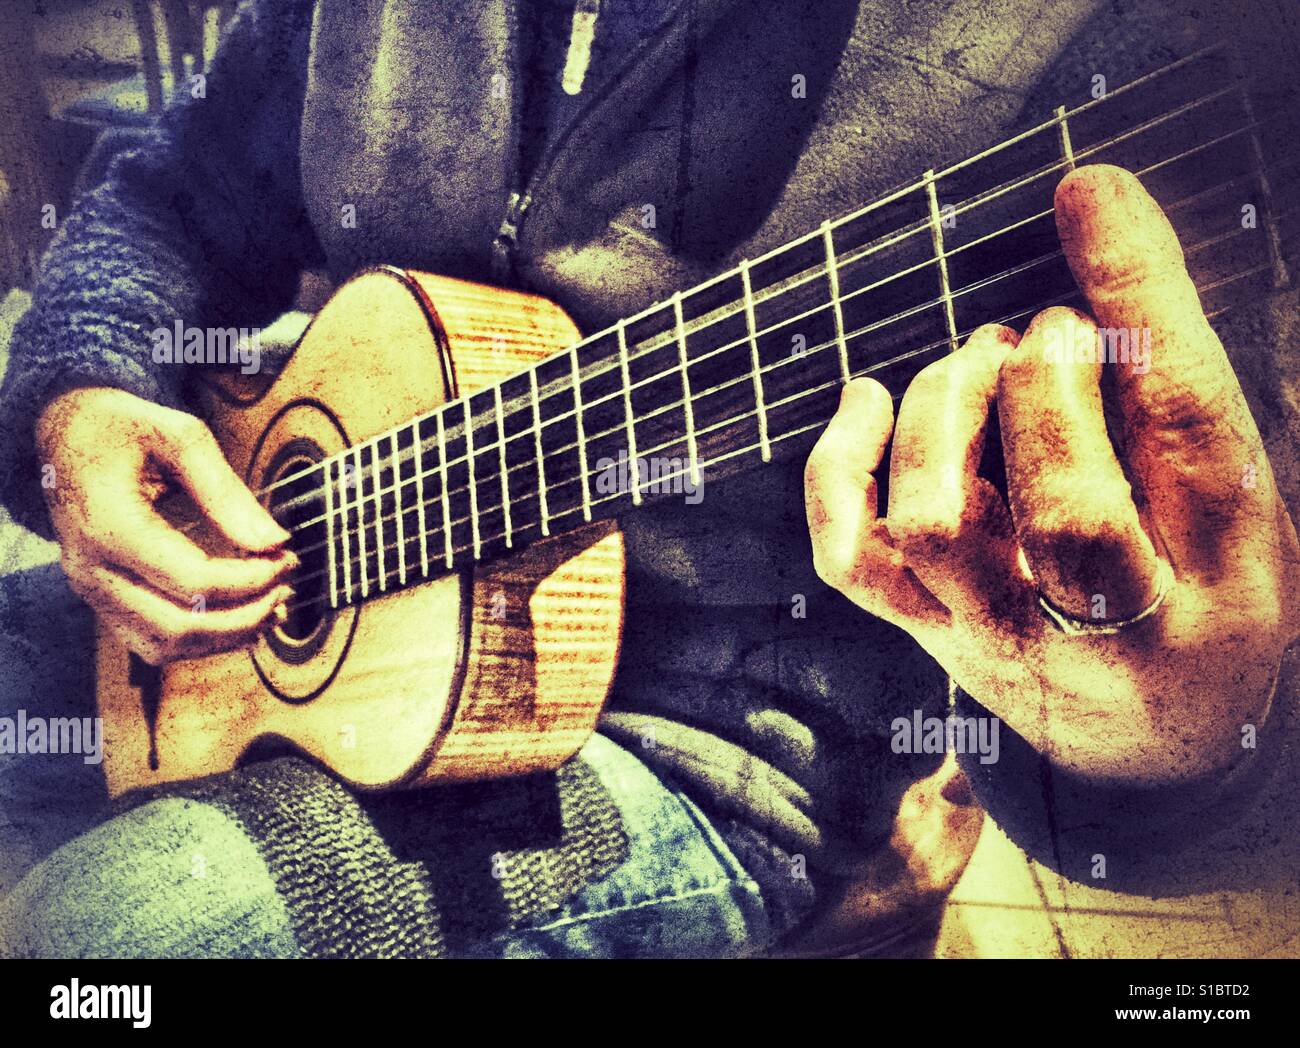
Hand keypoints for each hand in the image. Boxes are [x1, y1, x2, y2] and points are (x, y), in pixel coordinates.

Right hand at [36, 387, 296, 663]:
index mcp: (108, 525)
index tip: (286, 559)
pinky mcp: (101, 599)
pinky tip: (238, 619)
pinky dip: (199, 640)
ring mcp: (91, 590)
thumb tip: (274, 540)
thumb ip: (225, 491)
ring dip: (225, 638)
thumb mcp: (179, 436)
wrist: (64, 433)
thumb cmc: (120, 428)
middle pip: (179, 626)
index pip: (193, 581)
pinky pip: (151, 642)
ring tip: (271, 610)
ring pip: (164, 647)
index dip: (250, 581)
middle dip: (244, 617)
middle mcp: (91, 569)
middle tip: (285, 589)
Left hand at [805, 165, 1299, 782]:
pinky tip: (868, 399)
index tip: (1089, 196)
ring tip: (977, 362)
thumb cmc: (1201, 595)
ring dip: (943, 415)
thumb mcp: (1234, 497)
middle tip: (1045, 332)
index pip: (1189, 430)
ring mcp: (996, 632)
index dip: (1138, 305)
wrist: (1146, 746)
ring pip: (939, 530)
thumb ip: (1168, 365)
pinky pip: (850, 558)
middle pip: (1064, 507)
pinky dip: (837, 468)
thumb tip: (1090, 198)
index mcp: (1224, 580)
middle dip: (1044, 382)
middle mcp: (1107, 626)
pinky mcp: (924, 627)